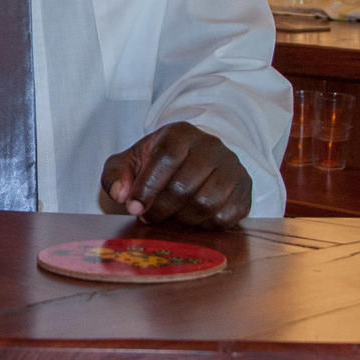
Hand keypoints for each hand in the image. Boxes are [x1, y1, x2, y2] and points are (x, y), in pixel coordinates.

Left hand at [100, 122, 252, 229]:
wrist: (193, 162)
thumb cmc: (157, 164)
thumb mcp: (130, 162)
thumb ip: (115, 175)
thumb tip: (122, 195)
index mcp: (181, 133)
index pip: (167, 156)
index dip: (148, 186)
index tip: (134, 207)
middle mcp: (211, 146)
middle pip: (185, 185)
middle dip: (161, 208)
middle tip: (148, 217)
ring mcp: (232, 168)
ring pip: (206, 203)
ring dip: (181, 219)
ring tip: (169, 218)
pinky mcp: (244, 191)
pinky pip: (225, 217)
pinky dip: (204, 226)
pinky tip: (191, 220)